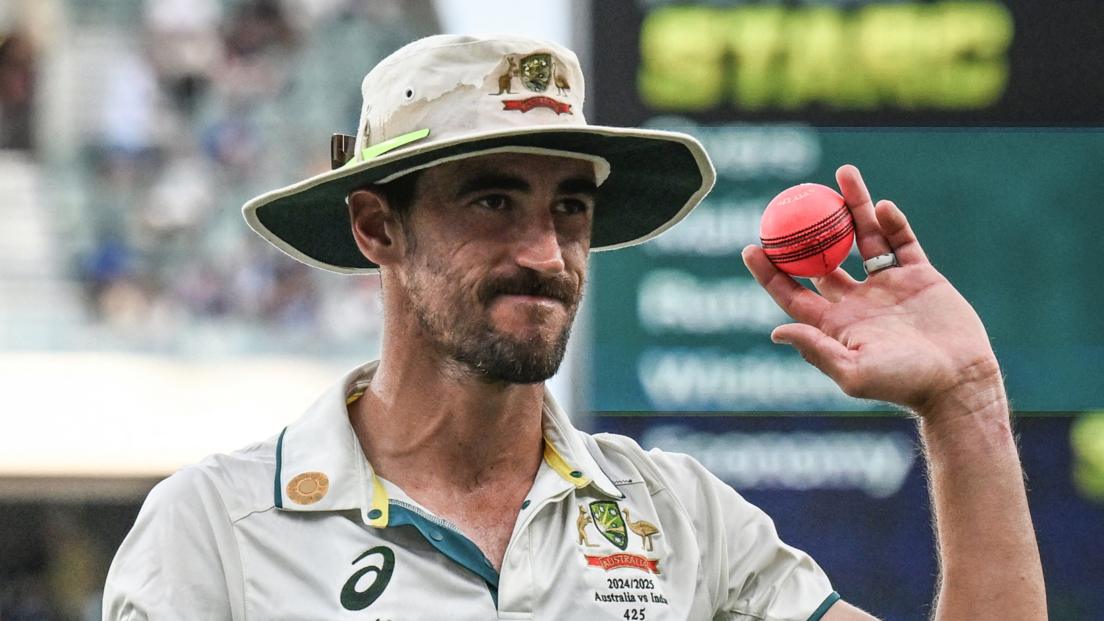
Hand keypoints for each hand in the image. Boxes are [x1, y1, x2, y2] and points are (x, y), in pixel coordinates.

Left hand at [742, 165, 1002, 415]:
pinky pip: (902, 241)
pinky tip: (881, 206)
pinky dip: (892, 222)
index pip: (793, 293)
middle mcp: (857, 301)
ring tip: (844, 173)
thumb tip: (776, 330)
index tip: (751, 247)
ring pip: (864, 237)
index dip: (770, 272)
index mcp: (836, 324)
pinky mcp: (920, 277)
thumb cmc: (904, 384)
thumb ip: (816, 350)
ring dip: (854, 206)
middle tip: (792, 198)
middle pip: (824, 256)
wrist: (959, 382)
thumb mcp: (854, 372)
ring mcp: (888, 286)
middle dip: (807, 229)